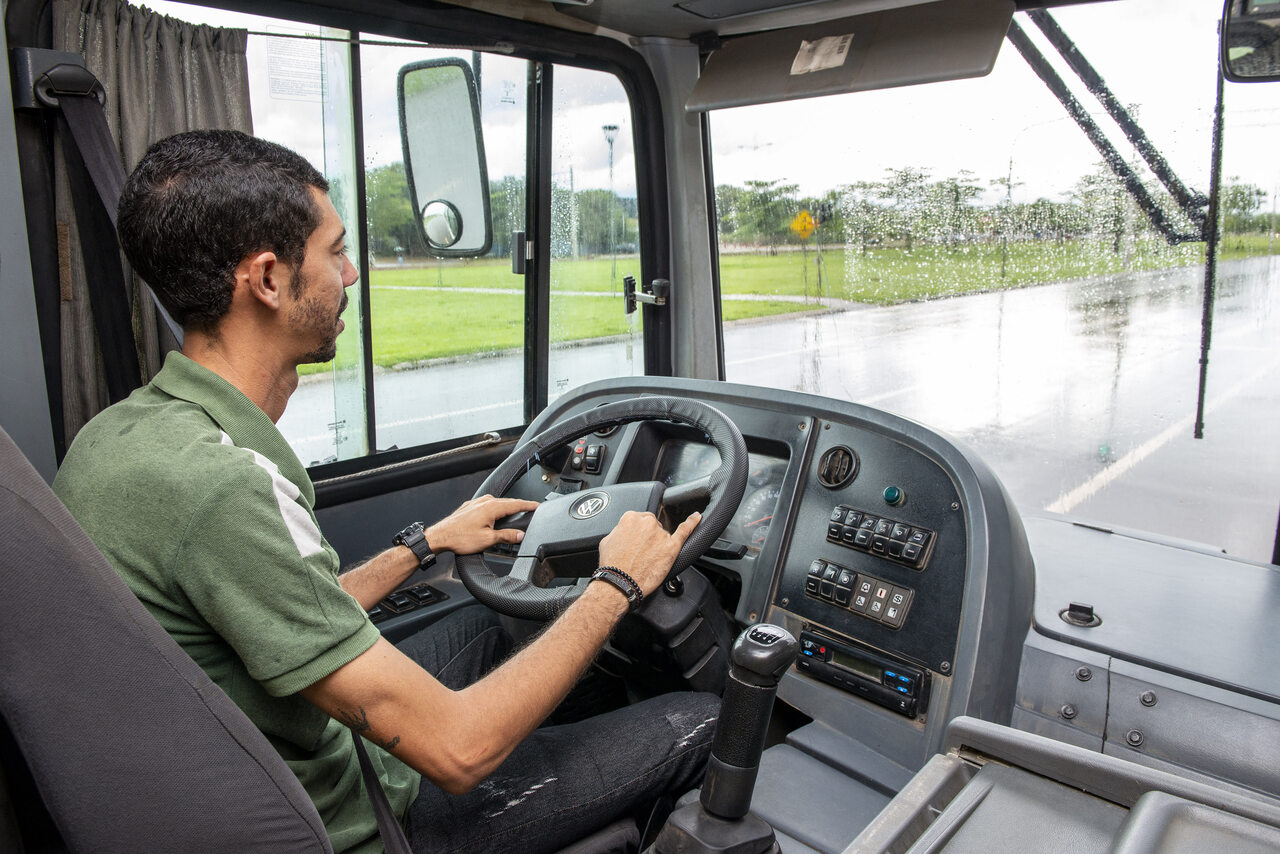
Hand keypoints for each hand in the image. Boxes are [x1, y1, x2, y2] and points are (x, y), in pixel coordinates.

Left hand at [425, 495, 539, 555]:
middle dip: (520, 506)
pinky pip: (487, 506)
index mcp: (491, 507)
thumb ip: (506, 536)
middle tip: (530, 510)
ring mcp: (476, 503)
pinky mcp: (469, 507)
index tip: (537, 505)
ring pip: (497, 504)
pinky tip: (495, 517)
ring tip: (515, 515)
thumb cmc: (459, 538)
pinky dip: (495, 510)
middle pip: (507, 502)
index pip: (516, 504)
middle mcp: (484, 502)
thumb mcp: (488, 540)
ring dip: (507, 508)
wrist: (439, 537)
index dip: (529, 505)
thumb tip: (519, 535)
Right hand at [597, 511, 701, 596]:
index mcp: (631, 518)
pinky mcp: (671, 547)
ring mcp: (660, 535)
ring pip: (663, 535)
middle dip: (648, 537)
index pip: (640, 519)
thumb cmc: (612, 565)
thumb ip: (620, 530)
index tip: (636, 542)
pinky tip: (696, 518)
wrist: (619, 583)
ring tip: (647, 561)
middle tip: (640, 554)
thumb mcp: (607, 540)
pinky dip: (692, 523)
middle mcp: (647, 523)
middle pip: (653, 526)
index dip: (638, 533)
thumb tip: (626, 530)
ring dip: (658, 545)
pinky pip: (684, 531)